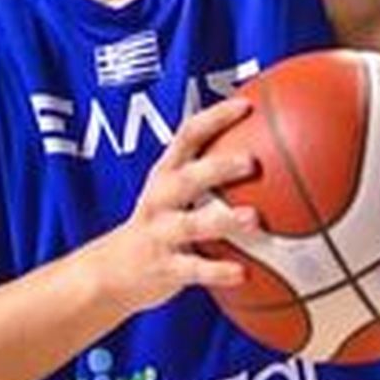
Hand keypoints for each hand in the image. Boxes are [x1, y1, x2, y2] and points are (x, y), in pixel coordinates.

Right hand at [94, 96, 260, 314]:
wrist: (110, 272)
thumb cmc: (158, 223)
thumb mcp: (173, 191)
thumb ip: (209, 171)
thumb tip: (269, 150)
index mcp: (166, 173)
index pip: (188, 135)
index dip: (216, 118)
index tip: (247, 105)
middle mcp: (161, 198)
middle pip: (188, 177)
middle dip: (219, 167)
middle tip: (252, 161)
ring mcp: (160, 232)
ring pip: (192, 224)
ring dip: (224, 220)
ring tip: (254, 219)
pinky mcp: (164, 267)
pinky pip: (194, 269)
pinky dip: (218, 271)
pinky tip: (244, 274)